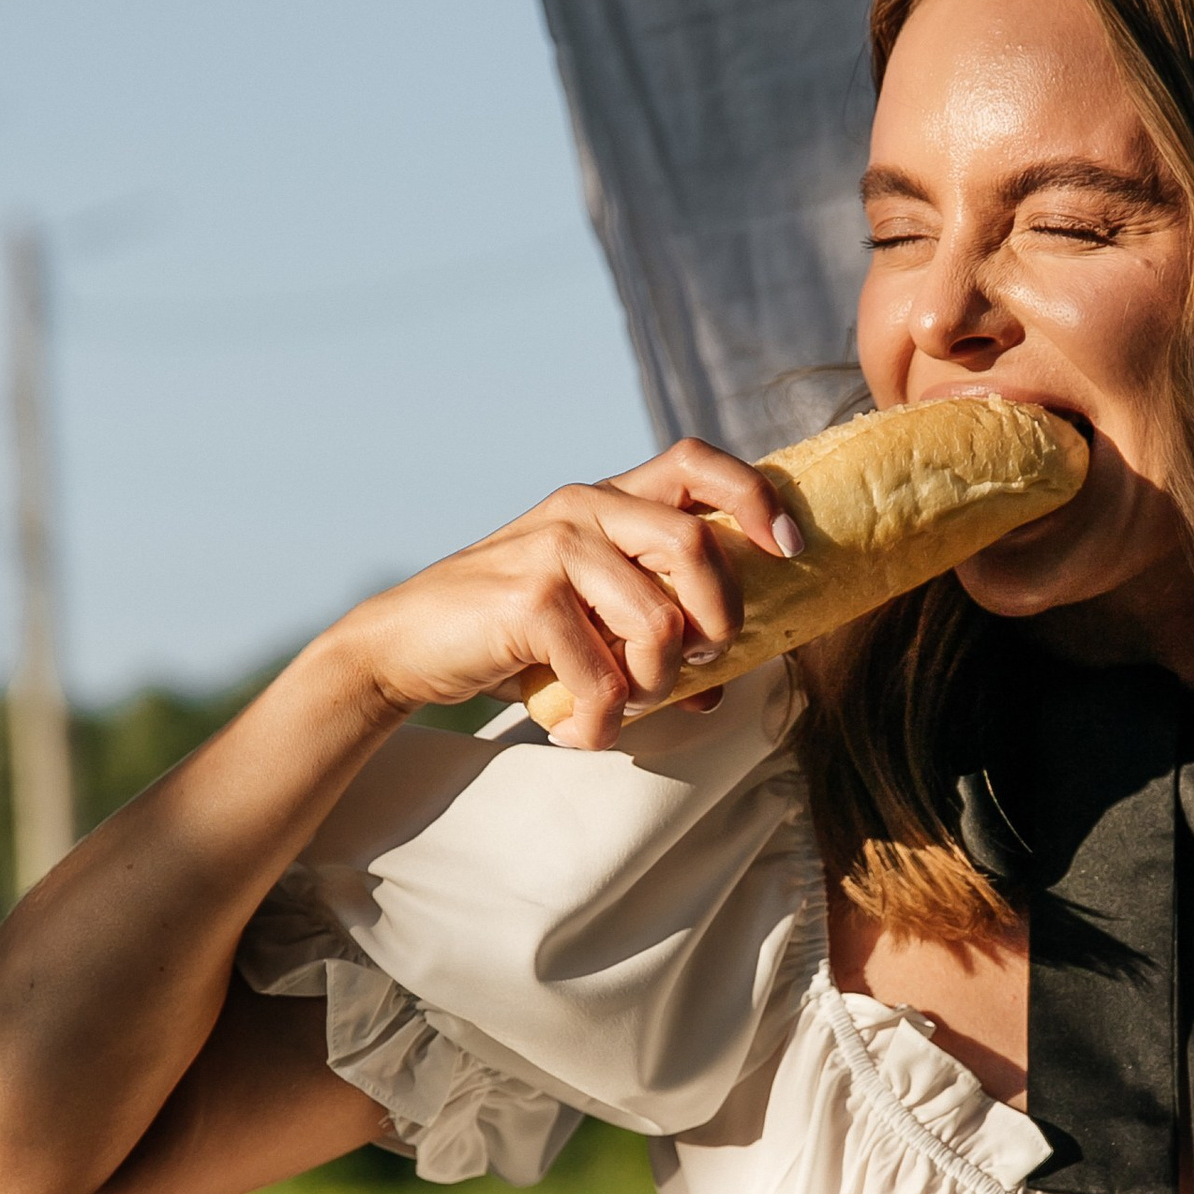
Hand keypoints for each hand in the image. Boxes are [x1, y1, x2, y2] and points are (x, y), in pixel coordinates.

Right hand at [343, 439, 800, 748]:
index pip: (696, 462)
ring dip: (655, 684)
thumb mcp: (586, 621)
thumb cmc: (509, 635)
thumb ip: (653, 636)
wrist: (405, 647)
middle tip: (703, 660)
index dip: (755, 496)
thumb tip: (722, 688)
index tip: (788, 550)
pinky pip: (603, 675)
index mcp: (607, 500)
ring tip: (623, 707)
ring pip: (658, 621)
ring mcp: (553, 549)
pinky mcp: (527, 600)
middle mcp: (583, 509)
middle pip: (696, 544)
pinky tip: (581, 731)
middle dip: (719, 618)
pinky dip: (603, 721)